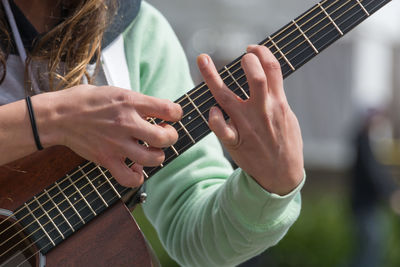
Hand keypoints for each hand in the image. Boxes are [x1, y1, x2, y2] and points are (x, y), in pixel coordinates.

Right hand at [34, 85, 181, 187]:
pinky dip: (138, 177)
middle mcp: (126, 123)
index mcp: (130, 102)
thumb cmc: (88, 101)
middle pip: (165, 138)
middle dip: (171, 137)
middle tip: (163, 134)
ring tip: (151, 150)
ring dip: (158, 156)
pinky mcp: (107, 159)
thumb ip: (139, 102)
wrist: (58, 116)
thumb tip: (160, 111)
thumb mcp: (117, 91)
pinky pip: (130, 178)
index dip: (177, 114)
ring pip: (153, 159)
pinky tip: (137, 167)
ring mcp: (116, 143)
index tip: (172, 116)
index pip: (169, 110)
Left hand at [197, 45, 303, 194]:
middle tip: (241, 56)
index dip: (261, 51)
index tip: (252, 48)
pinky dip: (214, 117)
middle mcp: (263, 112)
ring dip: (211, 76)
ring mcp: (247, 127)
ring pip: (226, 96)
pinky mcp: (236, 143)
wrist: (281, 175)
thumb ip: (276, 96)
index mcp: (279, 104)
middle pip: (254, 77)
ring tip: (203, 60)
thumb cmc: (284, 143)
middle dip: (247, 60)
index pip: (272, 68)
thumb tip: (265, 76)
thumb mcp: (288, 116)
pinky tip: (212, 110)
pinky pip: (220, 128)